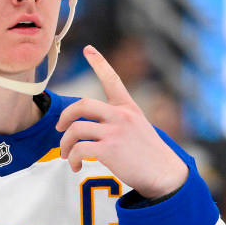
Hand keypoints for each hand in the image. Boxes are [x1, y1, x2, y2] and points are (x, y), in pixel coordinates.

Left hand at [56, 45, 187, 198]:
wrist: (165, 175)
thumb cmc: (149, 155)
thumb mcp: (139, 127)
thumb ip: (119, 121)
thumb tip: (94, 127)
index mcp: (128, 108)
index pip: (112, 79)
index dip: (99, 62)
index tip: (88, 49)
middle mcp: (121, 116)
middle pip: (82, 104)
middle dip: (65, 116)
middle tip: (60, 129)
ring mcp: (115, 132)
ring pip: (75, 129)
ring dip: (65, 145)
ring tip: (67, 156)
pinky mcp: (109, 150)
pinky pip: (79, 149)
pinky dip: (73, 159)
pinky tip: (76, 166)